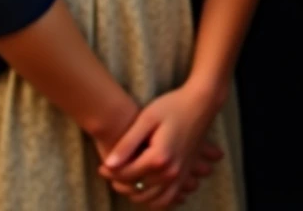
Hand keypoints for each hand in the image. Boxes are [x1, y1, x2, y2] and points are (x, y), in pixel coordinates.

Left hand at [99, 81, 223, 206]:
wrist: (201, 102)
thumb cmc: (172, 105)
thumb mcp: (147, 118)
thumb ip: (127, 143)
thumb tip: (108, 164)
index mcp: (159, 157)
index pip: (127, 174)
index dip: (110, 172)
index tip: (101, 166)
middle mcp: (171, 171)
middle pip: (137, 189)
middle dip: (120, 183)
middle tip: (111, 173)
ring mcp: (180, 175)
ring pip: (152, 199)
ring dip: (136, 195)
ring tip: (126, 182)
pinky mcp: (186, 175)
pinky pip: (169, 199)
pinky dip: (156, 201)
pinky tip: (147, 193)